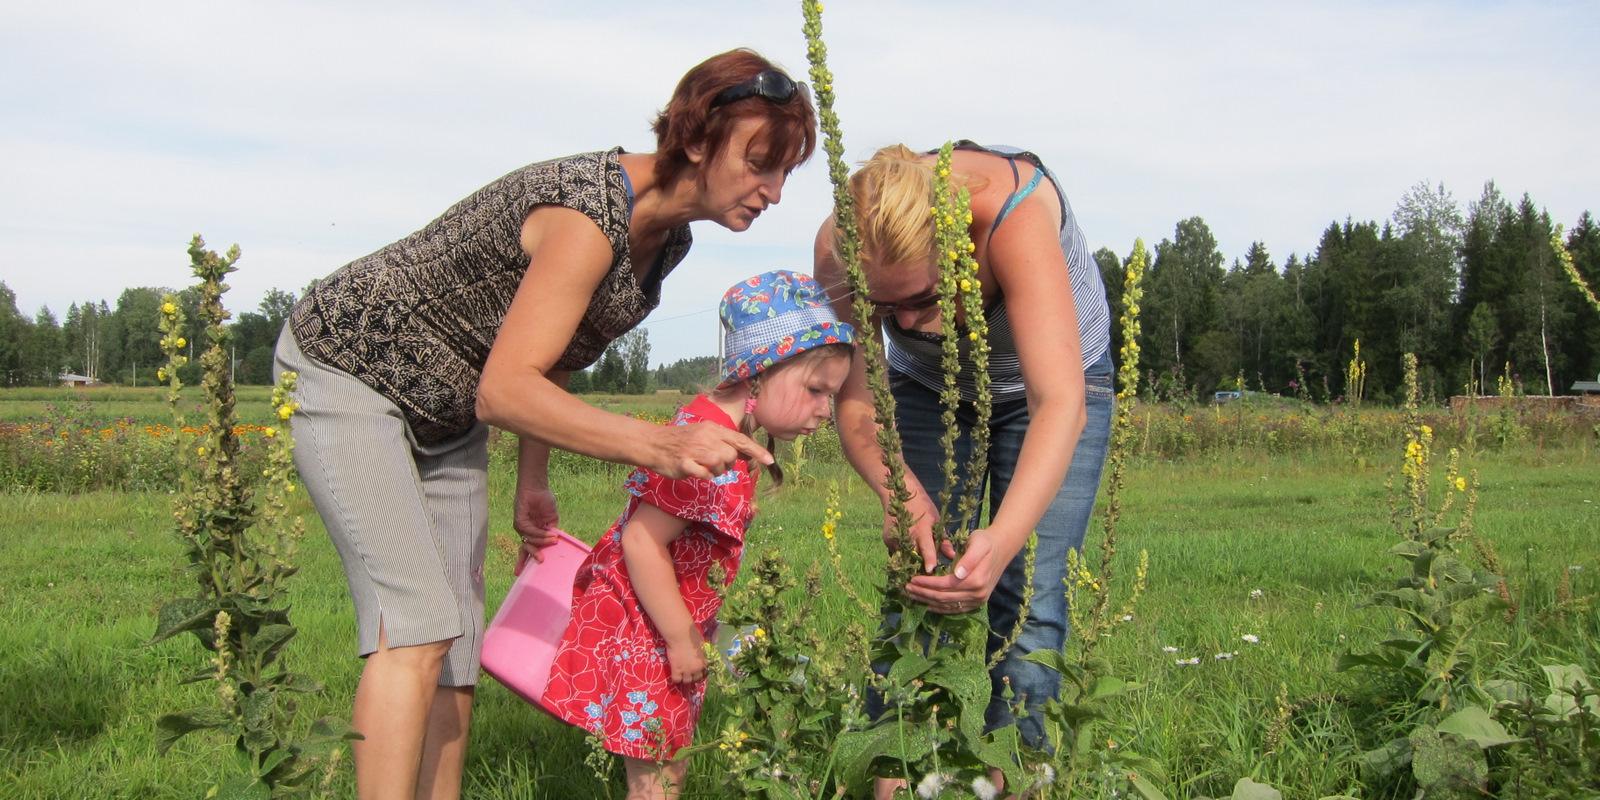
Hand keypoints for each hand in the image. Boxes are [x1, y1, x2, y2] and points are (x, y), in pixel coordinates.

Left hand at [512, 486, 558, 574]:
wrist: (538, 488)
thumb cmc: (545, 501)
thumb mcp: (551, 519)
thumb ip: (551, 531)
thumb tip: (555, 543)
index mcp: (532, 532)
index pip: (527, 548)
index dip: (524, 560)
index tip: (518, 573)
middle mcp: (525, 531)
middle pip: (525, 548)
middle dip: (531, 556)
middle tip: (541, 561)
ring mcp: (521, 526)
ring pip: (529, 540)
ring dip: (542, 541)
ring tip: (553, 540)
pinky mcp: (518, 521)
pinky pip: (529, 532)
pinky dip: (539, 534)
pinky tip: (549, 533)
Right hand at [648, 421, 772, 479]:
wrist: (654, 443)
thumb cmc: (682, 441)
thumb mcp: (704, 434)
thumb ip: (724, 442)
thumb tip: (746, 453)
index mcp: (712, 429)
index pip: (740, 439)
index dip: (756, 451)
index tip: (770, 460)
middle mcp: (706, 437)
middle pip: (731, 455)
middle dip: (727, 464)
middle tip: (713, 462)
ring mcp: (695, 450)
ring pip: (720, 466)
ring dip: (715, 471)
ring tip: (703, 466)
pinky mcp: (685, 463)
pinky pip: (705, 475)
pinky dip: (704, 476)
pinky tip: (695, 471)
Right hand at [666, 628, 707, 684]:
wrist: (680, 634)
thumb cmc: (692, 636)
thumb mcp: (702, 644)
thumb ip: (704, 652)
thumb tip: (704, 653)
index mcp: (704, 662)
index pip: (705, 673)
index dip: (700, 672)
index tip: (697, 671)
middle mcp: (697, 668)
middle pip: (696, 679)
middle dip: (693, 677)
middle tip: (689, 673)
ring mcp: (686, 670)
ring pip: (687, 681)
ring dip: (685, 679)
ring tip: (682, 675)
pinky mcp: (676, 669)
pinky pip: (676, 680)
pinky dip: (676, 679)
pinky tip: (675, 674)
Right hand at [882, 475, 955, 573]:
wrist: (898, 496)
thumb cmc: (923, 508)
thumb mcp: (936, 521)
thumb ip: (943, 540)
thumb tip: (952, 556)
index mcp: (922, 530)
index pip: (926, 547)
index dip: (929, 559)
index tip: (931, 570)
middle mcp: (907, 535)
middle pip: (914, 558)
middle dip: (920, 566)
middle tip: (927, 570)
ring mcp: (895, 538)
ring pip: (904, 557)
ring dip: (911, 560)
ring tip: (916, 558)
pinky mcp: (887, 540)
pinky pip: (897, 552)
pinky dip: (903, 553)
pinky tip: (907, 547)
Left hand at [905, 529, 1006, 613]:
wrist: (1002, 548)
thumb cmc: (986, 541)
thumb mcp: (977, 543)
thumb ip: (968, 558)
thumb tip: (958, 574)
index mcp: (976, 580)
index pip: (945, 585)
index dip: (927, 583)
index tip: (912, 578)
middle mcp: (978, 594)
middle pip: (944, 597)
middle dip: (923, 593)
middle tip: (906, 588)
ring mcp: (978, 601)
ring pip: (947, 605)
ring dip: (928, 601)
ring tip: (912, 595)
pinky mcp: (977, 603)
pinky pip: (955, 609)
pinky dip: (939, 608)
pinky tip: (927, 604)